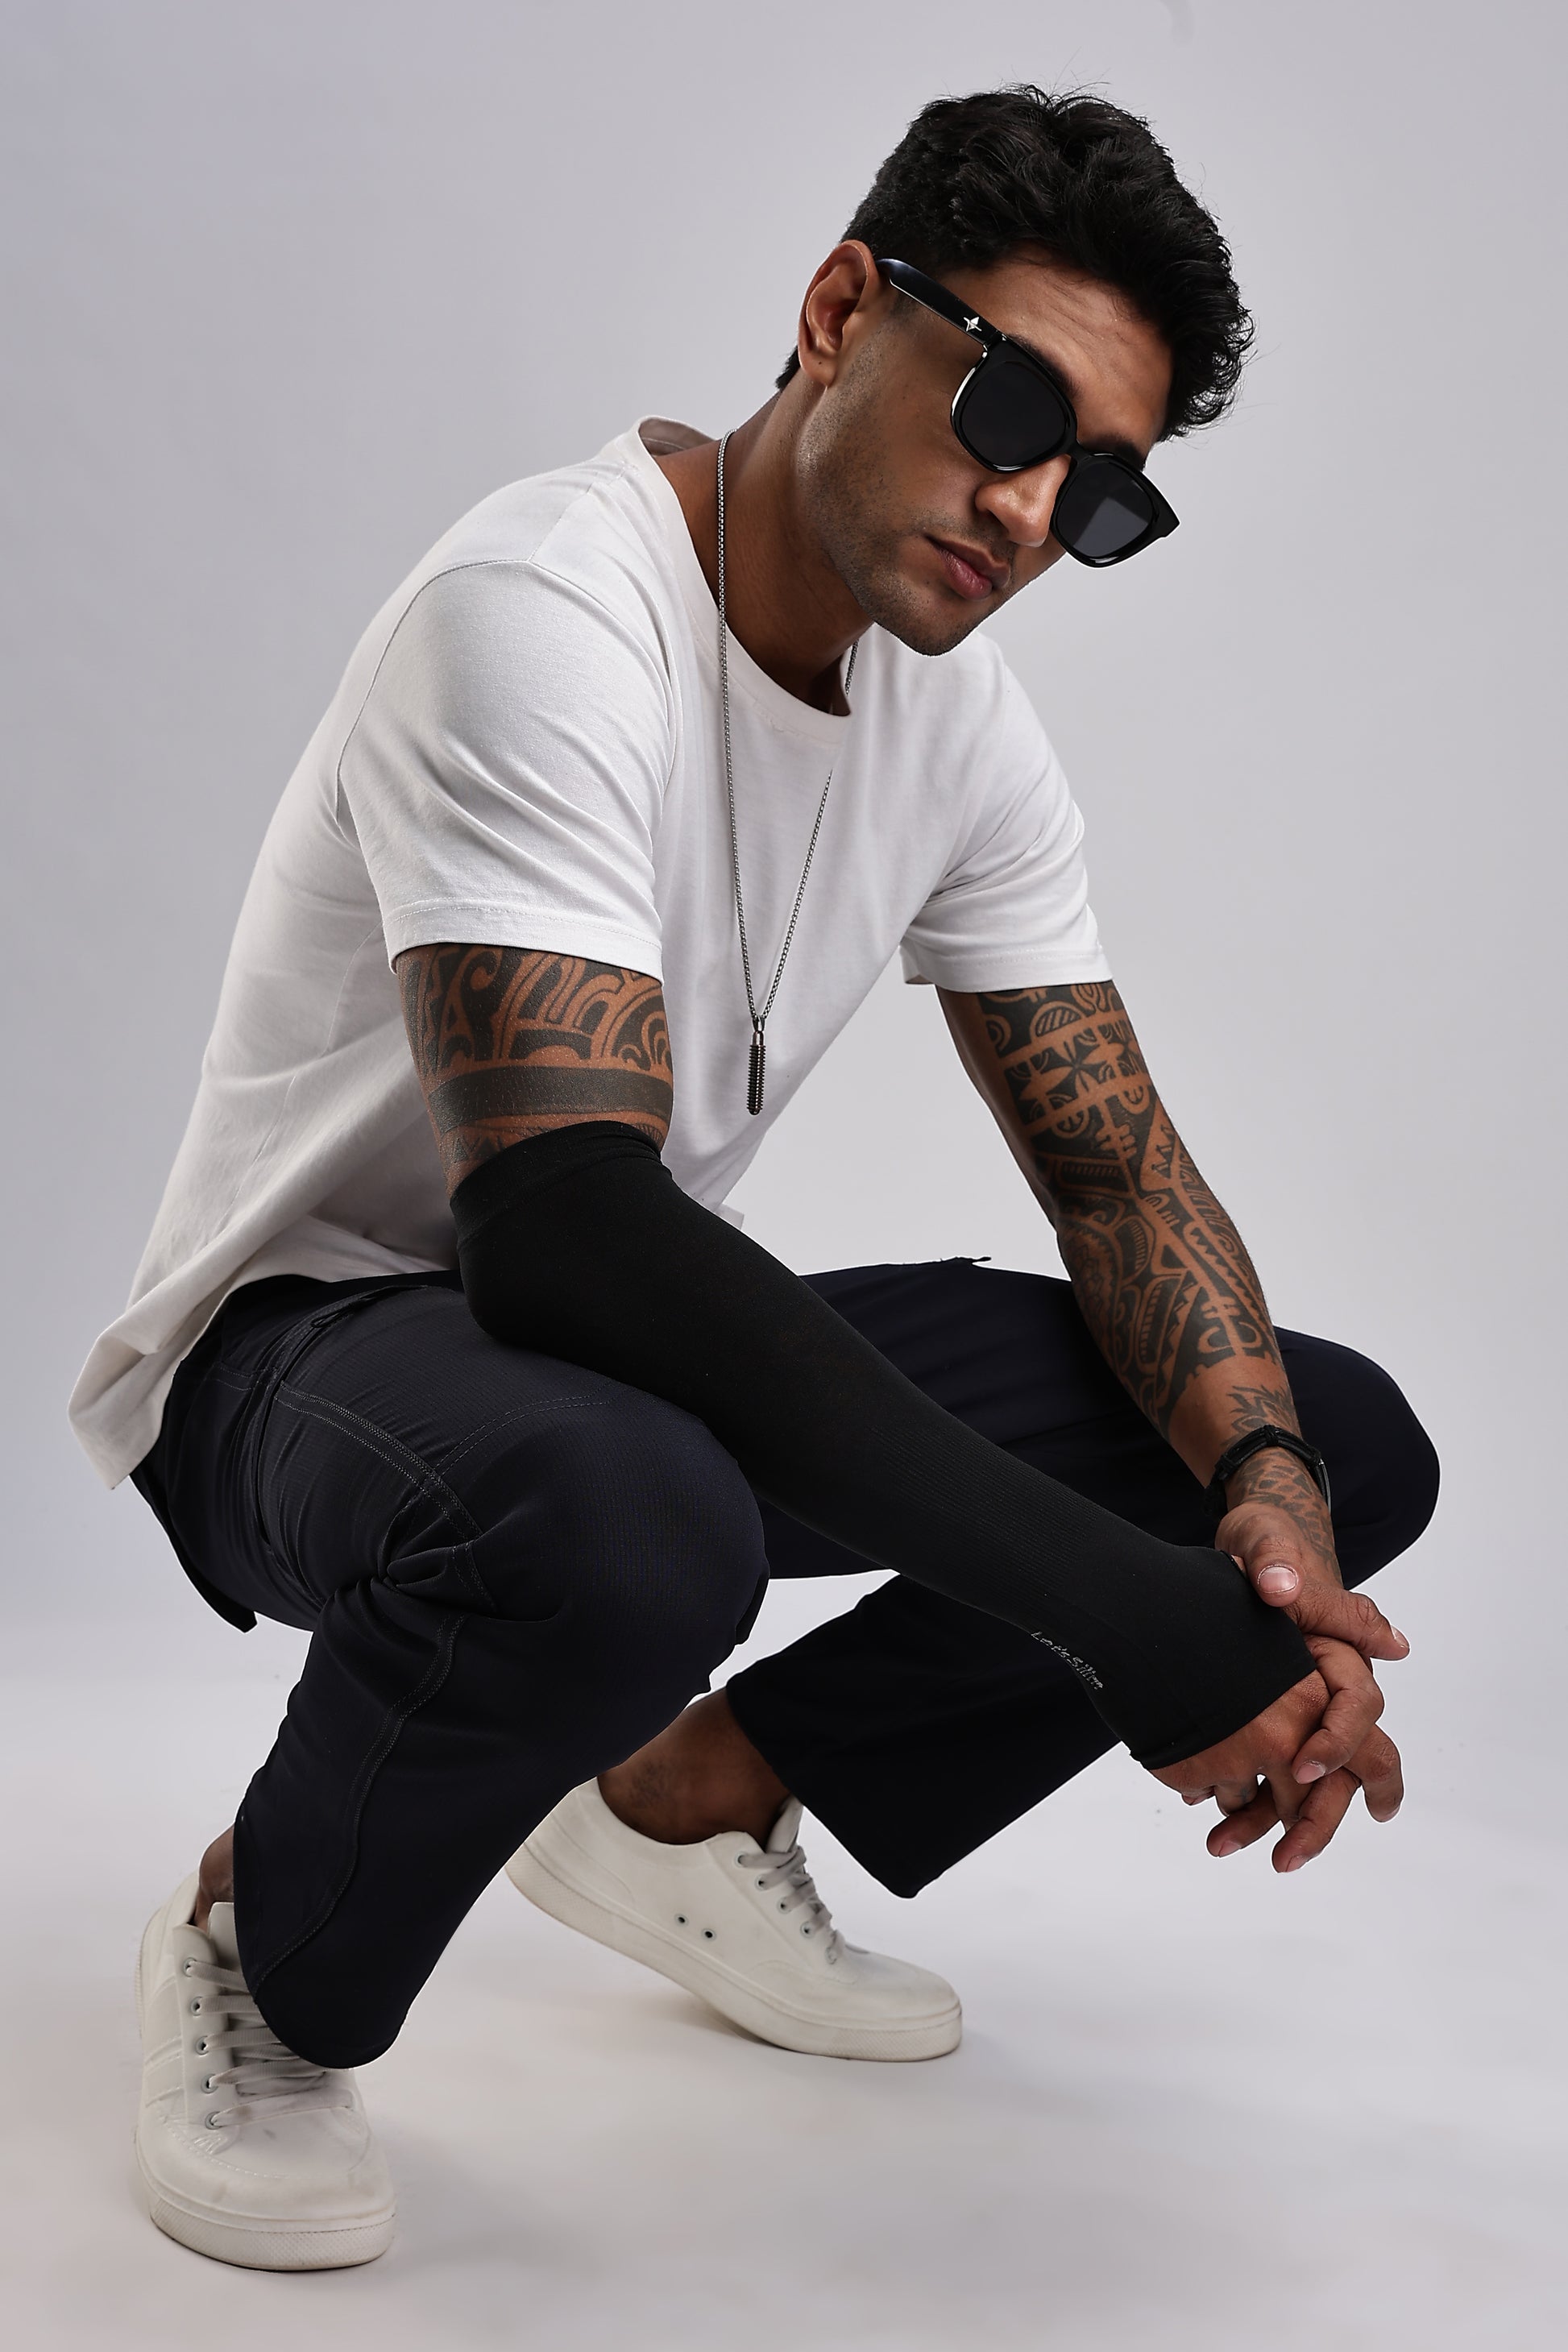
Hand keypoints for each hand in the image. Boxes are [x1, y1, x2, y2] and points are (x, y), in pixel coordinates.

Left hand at [1159, 1463, 1409, 1867]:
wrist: (1237, 1551)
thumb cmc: (1267, 1547)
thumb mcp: (1271, 1547)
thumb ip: (1279, 1568)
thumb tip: (1282, 1585)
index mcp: (1343, 1657)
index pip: (1358, 1710)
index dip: (1334, 1744)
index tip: (1298, 1769)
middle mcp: (1328, 1691)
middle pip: (1343, 1767)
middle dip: (1316, 1819)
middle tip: (1285, 1859)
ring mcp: (1299, 1708)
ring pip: (1299, 1782)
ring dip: (1266, 1819)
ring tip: (1221, 1845)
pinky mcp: (1266, 1714)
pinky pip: (1264, 1767)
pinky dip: (1238, 1794)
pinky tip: (1202, 1812)